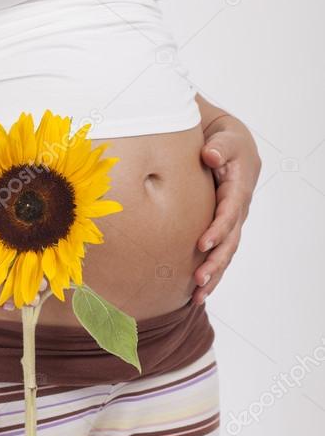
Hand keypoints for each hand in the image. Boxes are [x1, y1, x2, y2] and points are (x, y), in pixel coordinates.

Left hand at [192, 117, 261, 304]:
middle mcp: (238, 210)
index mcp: (238, 189)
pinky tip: (196, 292)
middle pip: (230, 241)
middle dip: (215, 262)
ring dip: (213, 275)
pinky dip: (211, 272)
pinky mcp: (223, 227)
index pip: (229, 213)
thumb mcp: (225, 139)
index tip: (202, 244)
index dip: (217, 229)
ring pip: (225, 253)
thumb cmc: (225, 141)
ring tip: (198, 296)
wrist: (230, 145)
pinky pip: (219, 253)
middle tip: (200, 281)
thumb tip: (210, 154)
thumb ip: (219, 146)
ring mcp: (232, 221)